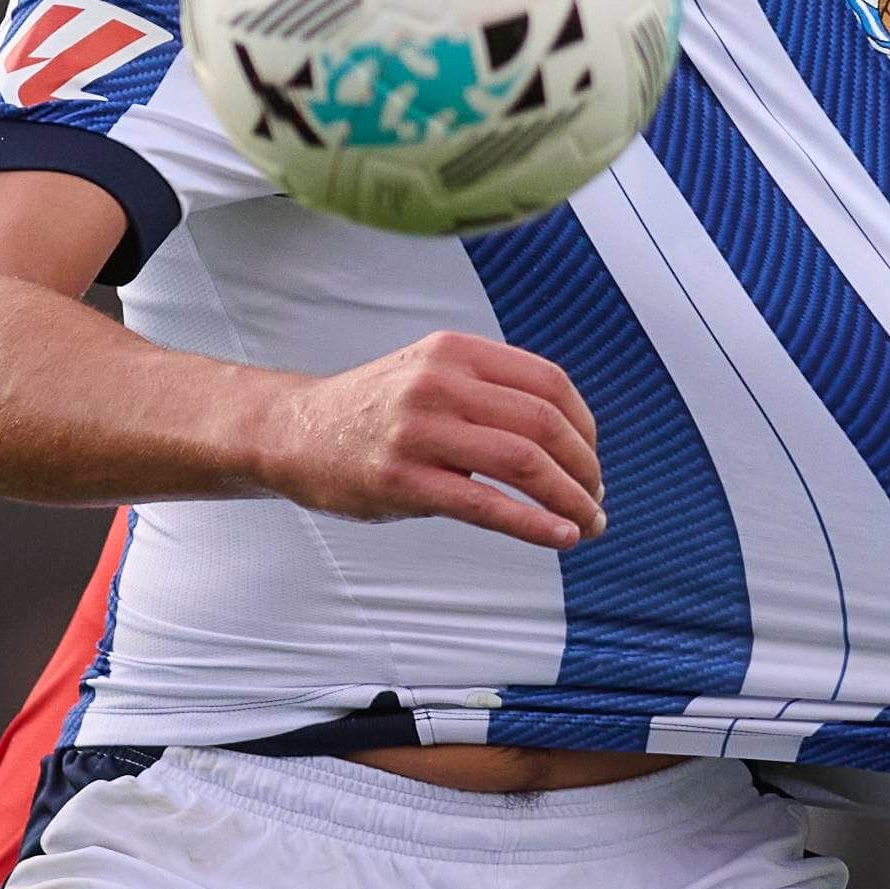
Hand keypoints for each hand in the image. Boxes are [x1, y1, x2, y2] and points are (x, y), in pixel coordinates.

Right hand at [257, 330, 603, 550]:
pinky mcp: (402, 480)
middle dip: (584, 468)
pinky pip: (486, 505)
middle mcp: (440, 382)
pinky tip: (561, 537)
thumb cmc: (375, 412)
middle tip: (595, 500)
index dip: (585, 426)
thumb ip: (490, 391)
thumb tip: (569, 437)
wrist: (294, 432)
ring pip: (524, 461)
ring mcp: (419, 430)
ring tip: (587, 524)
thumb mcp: (432, 374)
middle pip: (544, 423)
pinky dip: (534, 524)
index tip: (591, 461)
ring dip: (570, 498)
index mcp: (456, 351)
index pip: (550, 383)